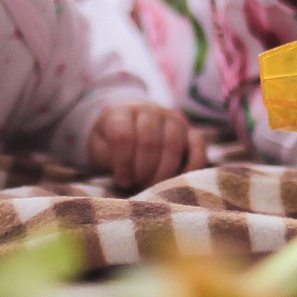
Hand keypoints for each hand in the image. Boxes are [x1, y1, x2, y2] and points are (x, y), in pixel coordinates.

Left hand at [91, 102, 207, 189]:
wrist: (131, 121)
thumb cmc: (112, 140)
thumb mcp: (99, 146)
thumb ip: (106, 157)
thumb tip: (126, 177)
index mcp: (122, 112)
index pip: (123, 136)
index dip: (122, 163)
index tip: (122, 180)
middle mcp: (149, 110)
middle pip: (149, 141)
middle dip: (143, 170)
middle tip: (139, 184)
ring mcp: (172, 119)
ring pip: (173, 145)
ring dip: (163, 172)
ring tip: (154, 185)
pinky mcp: (190, 131)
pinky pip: (198, 146)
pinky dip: (192, 166)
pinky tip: (180, 179)